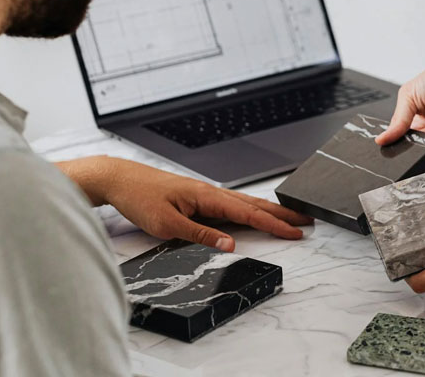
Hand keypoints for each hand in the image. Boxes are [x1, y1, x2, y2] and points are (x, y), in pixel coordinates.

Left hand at [57, 156, 312, 251]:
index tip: (295, 232)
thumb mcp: (167, 223)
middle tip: (304, 221)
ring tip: (286, 217)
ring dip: (267, 211)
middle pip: (253, 204)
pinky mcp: (196, 197)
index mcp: (207, 196)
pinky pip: (229, 205)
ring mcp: (204, 194)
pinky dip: (248, 210)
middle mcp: (210, 192)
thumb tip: (231, 245)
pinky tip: (251, 214)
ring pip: (243, 203)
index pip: (248, 213)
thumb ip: (200, 234)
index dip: (274, 224)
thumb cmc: (140, 197)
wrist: (120, 179)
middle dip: (280, 214)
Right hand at [375, 55, 424, 153]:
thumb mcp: (407, 96)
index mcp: (412, 118)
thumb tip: (381, 139)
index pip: (397, 135)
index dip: (389, 140)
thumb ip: (396, 121)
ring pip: (420, 154)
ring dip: (412, 154)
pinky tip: (420, 149)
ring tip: (405, 147)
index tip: (381, 144)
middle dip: (399, 149)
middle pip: (407, 147)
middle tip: (390, 148)